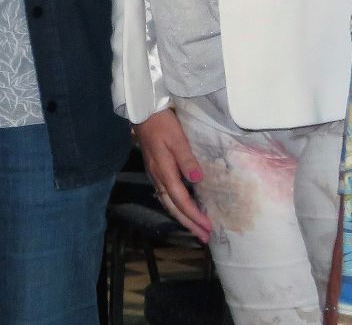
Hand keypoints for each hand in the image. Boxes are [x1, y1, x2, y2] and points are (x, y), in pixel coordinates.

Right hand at [134, 108, 210, 241]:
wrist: (143, 114)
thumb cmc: (163, 125)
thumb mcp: (177, 139)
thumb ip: (187, 159)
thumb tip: (197, 179)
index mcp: (164, 171)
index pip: (181, 200)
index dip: (194, 215)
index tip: (208, 227)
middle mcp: (158, 177)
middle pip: (173, 207)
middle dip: (188, 224)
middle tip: (204, 237)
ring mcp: (154, 175)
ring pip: (167, 203)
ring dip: (182, 218)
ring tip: (195, 229)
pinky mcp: (155, 171)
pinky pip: (165, 195)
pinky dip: (175, 207)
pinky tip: (181, 209)